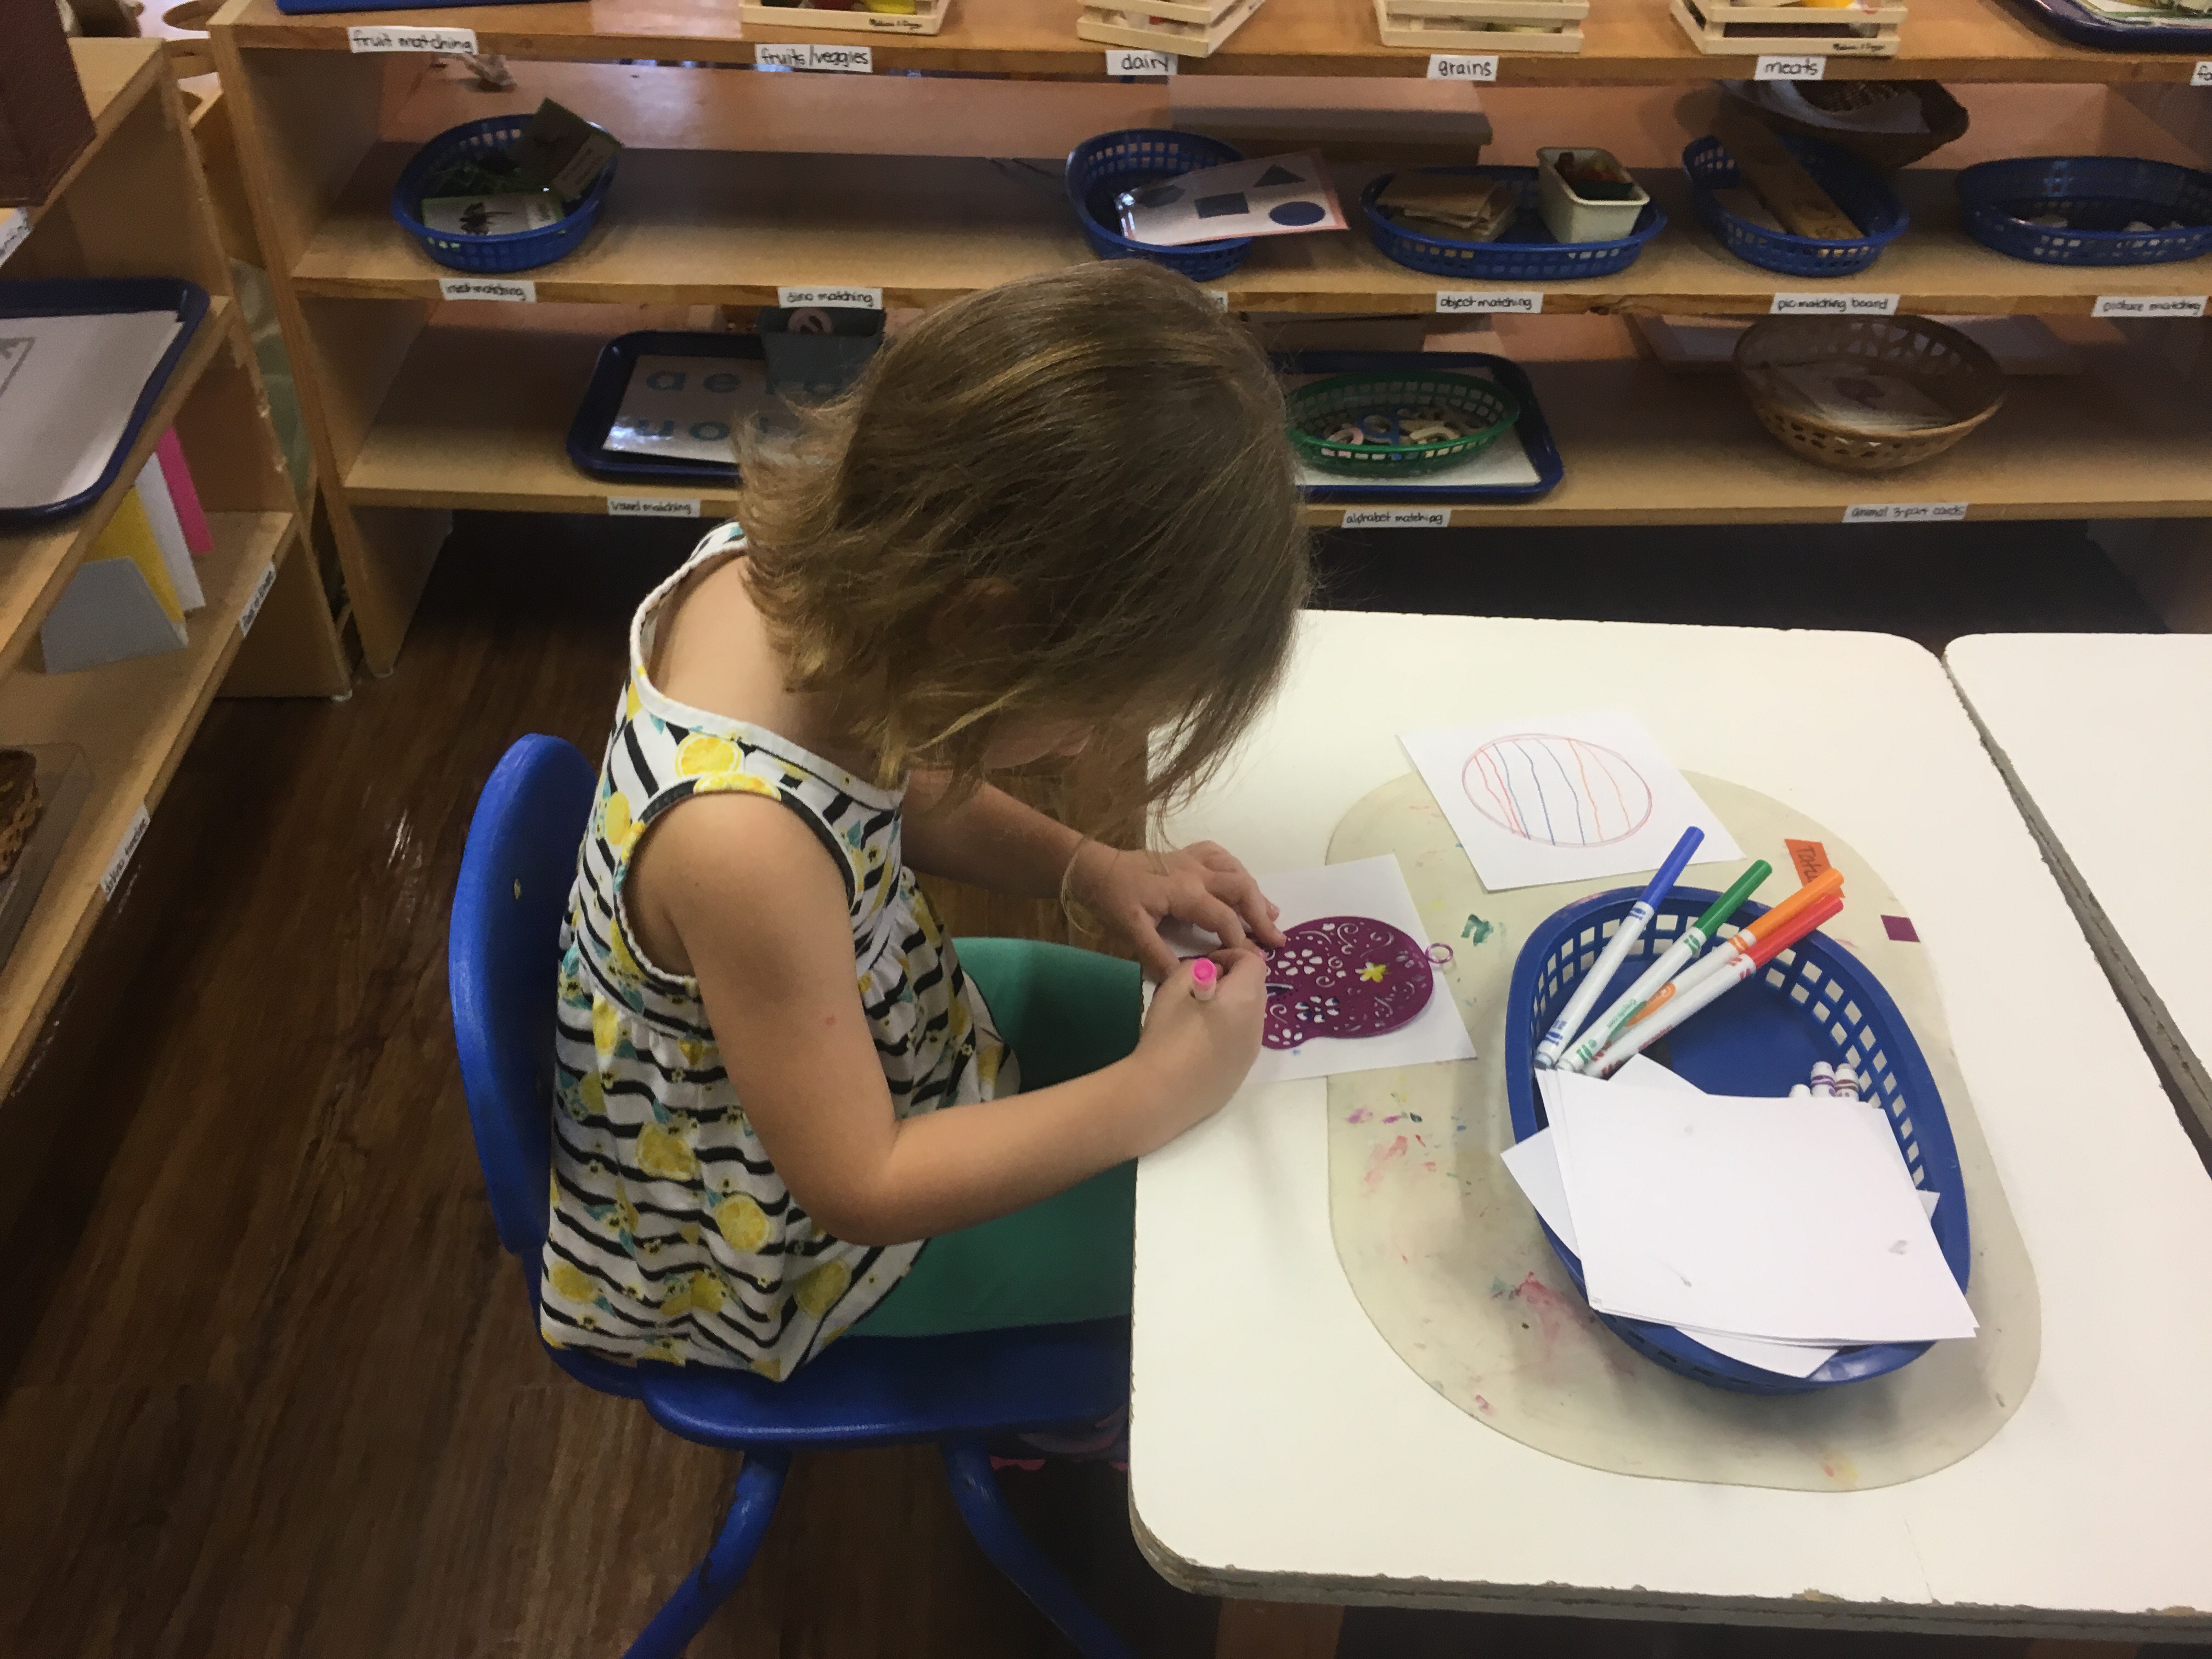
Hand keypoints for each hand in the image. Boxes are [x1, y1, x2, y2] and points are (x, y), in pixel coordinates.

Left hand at [1068, 841, 1284, 980]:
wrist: (1094, 867)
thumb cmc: (1113, 898)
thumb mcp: (1130, 930)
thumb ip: (1157, 955)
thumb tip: (1183, 979)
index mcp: (1186, 892)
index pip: (1224, 919)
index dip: (1241, 940)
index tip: (1255, 960)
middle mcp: (1196, 872)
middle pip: (1241, 888)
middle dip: (1260, 914)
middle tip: (1276, 939)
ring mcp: (1192, 859)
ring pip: (1235, 870)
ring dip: (1254, 892)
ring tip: (1271, 913)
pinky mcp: (1185, 854)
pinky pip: (1220, 855)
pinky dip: (1235, 868)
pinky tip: (1241, 880)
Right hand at [1129, 952, 1269, 1131]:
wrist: (1162, 1094)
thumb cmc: (1167, 1035)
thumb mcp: (1173, 987)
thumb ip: (1194, 969)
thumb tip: (1210, 975)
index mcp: (1245, 998)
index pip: (1253, 962)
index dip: (1230, 956)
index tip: (1206, 965)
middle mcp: (1257, 1024)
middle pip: (1255, 989)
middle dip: (1233, 981)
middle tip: (1200, 989)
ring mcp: (1251, 1052)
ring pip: (1249, 1017)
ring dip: (1231, 1008)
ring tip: (1197, 1018)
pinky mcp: (1241, 1073)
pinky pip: (1241, 1042)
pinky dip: (1228, 1033)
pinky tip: (1199, 1046)